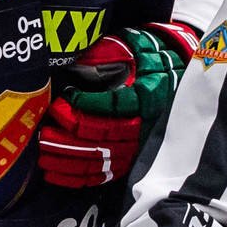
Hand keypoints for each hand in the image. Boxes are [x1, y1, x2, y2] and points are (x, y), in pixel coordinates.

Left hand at [39, 22, 197, 187]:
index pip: (112, 106)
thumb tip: (78, 65)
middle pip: (101, 138)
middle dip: (68, 138)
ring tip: (43, 155)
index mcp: (146, 97)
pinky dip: (78, 178)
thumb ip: (109, 55)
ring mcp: (137, 146)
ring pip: (99, 160)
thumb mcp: (138, 48)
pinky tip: (55, 174)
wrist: (182, 79)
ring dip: (68, 160)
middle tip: (44, 134)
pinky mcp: (131, 159)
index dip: (85, 104)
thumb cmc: (154, 61)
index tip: (63, 99)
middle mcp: (143, 126)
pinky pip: (103, 175)